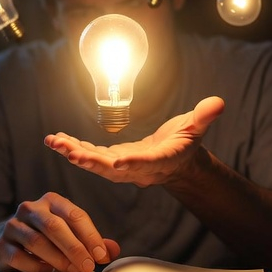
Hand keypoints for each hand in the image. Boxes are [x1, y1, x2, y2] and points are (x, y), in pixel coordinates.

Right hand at [0, 191, 120, 271]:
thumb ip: (92, 242)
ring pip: (36, 241)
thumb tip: (113, 250)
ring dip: (57, 259)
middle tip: (88, 267)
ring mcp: (13, 226)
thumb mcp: (71, 235)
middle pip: (54, 226)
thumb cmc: (48, 238)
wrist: (10, 243)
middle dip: (74, 248)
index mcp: (51, 201)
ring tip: (72, 271)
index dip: (90, 236)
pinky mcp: (1, 245)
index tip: (101, 256)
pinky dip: (36, 268)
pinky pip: (19, 257)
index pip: (74, 214)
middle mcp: (30, 209)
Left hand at [44, 96, 225, 187]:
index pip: (147, 163)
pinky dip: (73, 148)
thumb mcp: (196, 128)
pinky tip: (57, 141)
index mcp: (161, 160)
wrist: (178, 160)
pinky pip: (90, 156)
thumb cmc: (187, 142)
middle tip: (70, 153)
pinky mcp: (112, 160)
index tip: (119, 163)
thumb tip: (217, 102)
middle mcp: (138, 168)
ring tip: (54, 143)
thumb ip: (204, 116)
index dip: (133, 163)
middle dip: (91, 161)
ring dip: (74, 153)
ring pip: (96, 164)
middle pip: (113, 168)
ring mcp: (123, 167)